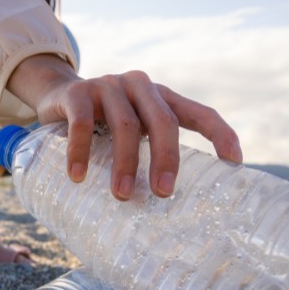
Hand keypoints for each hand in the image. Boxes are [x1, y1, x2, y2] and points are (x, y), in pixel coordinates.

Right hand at [6, 54, 241, 199]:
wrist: (55, 94)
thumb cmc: (101, 122)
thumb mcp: (130, 128)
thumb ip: (147, 148)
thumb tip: (164, 203)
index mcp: (160, 96)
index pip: (198, 112)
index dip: (220, 134)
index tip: (234, 163)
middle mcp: (139, 86)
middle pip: (163, 121)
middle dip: (167, 158)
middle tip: (163, 193)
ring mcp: (108, 86)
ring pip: (125, 125)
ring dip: (125, 163)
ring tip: (122, 196)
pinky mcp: (77, 92)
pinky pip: (82, 123)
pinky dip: (80, 151)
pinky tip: (78, 177)